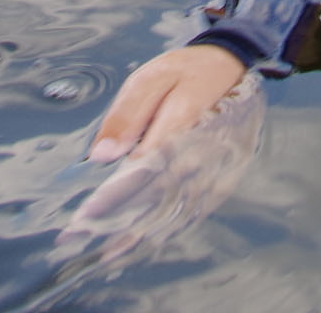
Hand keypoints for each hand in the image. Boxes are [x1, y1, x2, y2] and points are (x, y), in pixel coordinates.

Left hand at [59, 47, 264, 266]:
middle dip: (124, 222)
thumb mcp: (150, 78)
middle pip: (160, 197)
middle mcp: (203, 153)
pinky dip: (170, 227)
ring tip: (112, 253)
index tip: (88, 215)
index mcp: (182, 123)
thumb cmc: (185, 73)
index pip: (143, 169)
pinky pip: (195, 209)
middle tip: (90, 242)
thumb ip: (126, 114)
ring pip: (178, 210)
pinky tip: (146, 241)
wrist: (232, 68)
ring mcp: (217, 170)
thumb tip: (102, 155)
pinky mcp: (222, 179)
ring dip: (145, 232)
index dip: (116, 195)